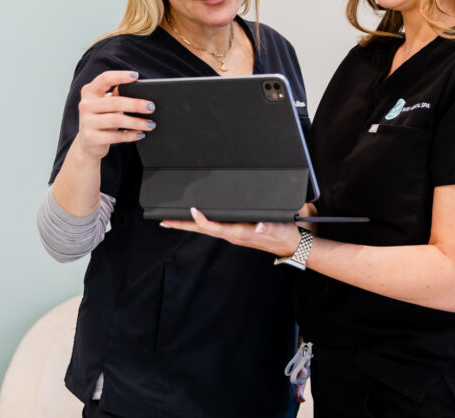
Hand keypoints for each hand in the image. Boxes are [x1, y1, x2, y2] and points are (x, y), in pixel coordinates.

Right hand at [74, 70, 155, 159]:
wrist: (88, 142)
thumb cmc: (102, 118)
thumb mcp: (107, 104)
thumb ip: (118, 95)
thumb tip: (140, 91)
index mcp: (90, 91)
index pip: (105, 79)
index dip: (120, 76)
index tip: (136, 76)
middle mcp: (85, 104)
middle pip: (115, 102)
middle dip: (136, 104)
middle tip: (151, 107)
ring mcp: (86, 122)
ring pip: (116, 120)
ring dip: (136, 122)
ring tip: (151, 124)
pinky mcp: (90, 138)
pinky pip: (115, 136)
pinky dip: (131, 135)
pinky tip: (141, 134)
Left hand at [160, 208, 301, 257]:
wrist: (290, 244)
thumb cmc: (284, 234)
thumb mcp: (278, 229)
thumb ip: (268, 227)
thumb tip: (257, 227)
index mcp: (239, 233)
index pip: (215, 227)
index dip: (202, 219)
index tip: (192, 209)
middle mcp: (231, 235)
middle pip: (202, 230)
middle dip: (183, 225)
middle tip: (164, 220)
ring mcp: (231, 234)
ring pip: (205, 229)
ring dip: (188, 224)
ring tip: (172, 219)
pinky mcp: (234, 231)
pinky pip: (212, 227)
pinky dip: (200, 222)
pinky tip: (195, 218)